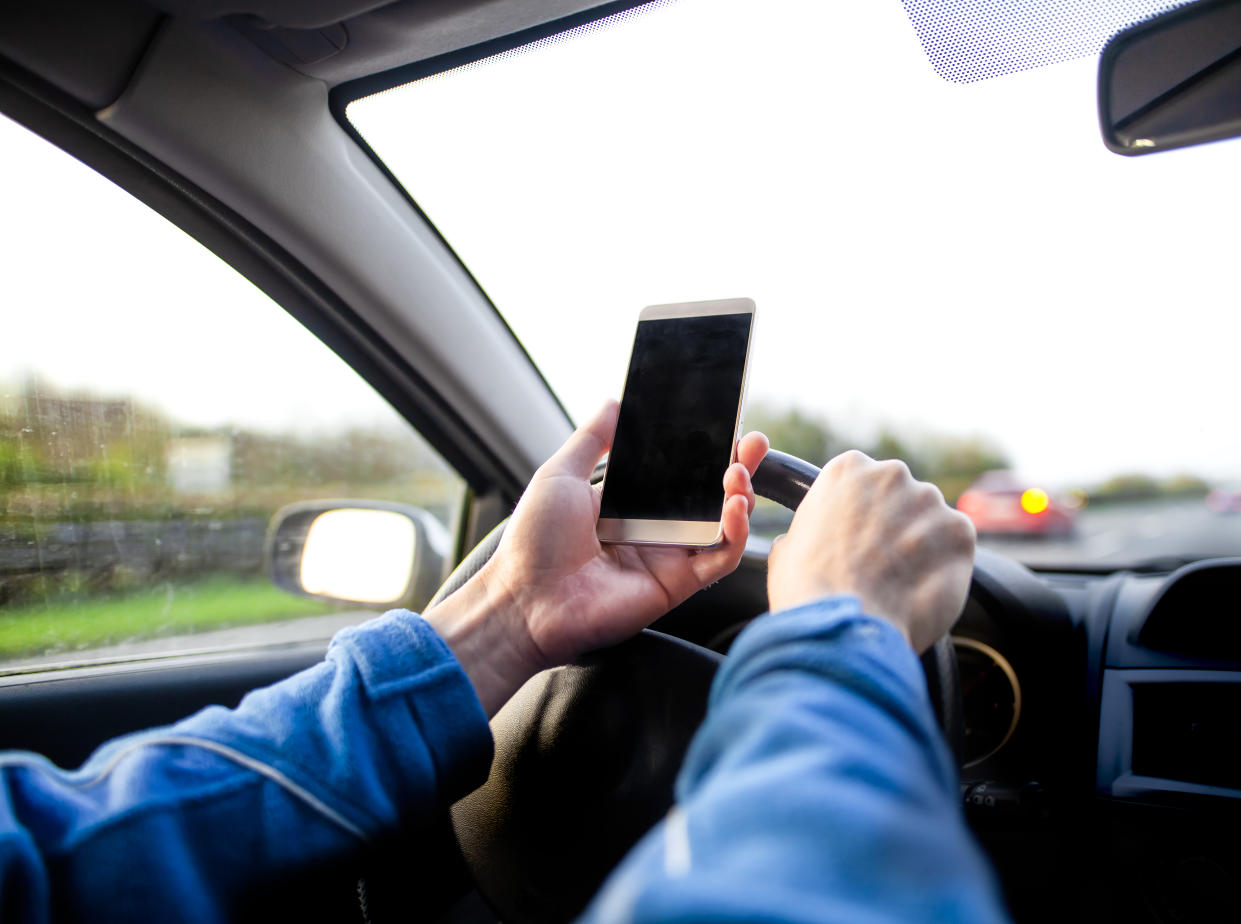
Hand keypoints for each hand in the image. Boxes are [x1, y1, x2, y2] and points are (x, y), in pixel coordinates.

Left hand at [426, 401, 768, 713]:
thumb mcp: (560, 475)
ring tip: (738, 473)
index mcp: (627, 503)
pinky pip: (719, 559)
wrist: (524, 602)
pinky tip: (734, 508)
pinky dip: (735, 534)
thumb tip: (614, 402)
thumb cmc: (532, 543)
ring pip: (721, 525)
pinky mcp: (676, 585)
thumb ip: (592, 439)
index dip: (702, 451)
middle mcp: (652, 530)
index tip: (721, 426)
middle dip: (735, 467)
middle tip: (751, 443)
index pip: (677, 472)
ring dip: (739, 496)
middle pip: (707, 495)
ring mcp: (667, 557)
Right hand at [766, 450, 974, 652]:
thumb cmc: (808, 588)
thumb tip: (809, 543)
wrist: (844, 623)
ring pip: (931, 520)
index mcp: (847, 469)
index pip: (864, 481)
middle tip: (881, 562)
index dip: (862, 513)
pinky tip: (921, 587)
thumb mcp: (788, 546)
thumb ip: (812, 530)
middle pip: (902, 495)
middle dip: (896, 524)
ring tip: (901, 581)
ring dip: (922, 544)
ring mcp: (929, 500)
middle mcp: (891, 473)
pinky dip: (945, 565)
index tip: (858, 538)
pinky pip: (955, 545)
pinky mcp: (960, 531)